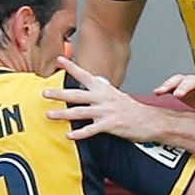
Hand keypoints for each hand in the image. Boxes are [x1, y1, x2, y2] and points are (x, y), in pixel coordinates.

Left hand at [44, 57, 160, 141]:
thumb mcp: (116, 95)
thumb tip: (96, 82)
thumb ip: (103, 90)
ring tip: (49, 114)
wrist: (150, 120)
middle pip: (77, 94)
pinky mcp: (110, 125)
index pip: (85, 75)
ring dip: (63, 113)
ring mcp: (106, 111)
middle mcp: (103, 98)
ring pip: (80, 112)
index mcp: (104, 89)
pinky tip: (68, 135)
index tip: (60, 59)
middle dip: (59, 93)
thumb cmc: (133, 110)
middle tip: (45, 93)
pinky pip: (91, 129)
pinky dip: (79, 133)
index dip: (72, 67)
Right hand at [154, 73, 194, 112]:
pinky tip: (157, 92)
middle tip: (178, 94)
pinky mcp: (182, 87)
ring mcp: (191, 83)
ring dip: (170, 85)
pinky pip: (172, 84)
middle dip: (185, 87)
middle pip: (193, 81)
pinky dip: (164, 87)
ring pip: (180, 80)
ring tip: (161, 91)